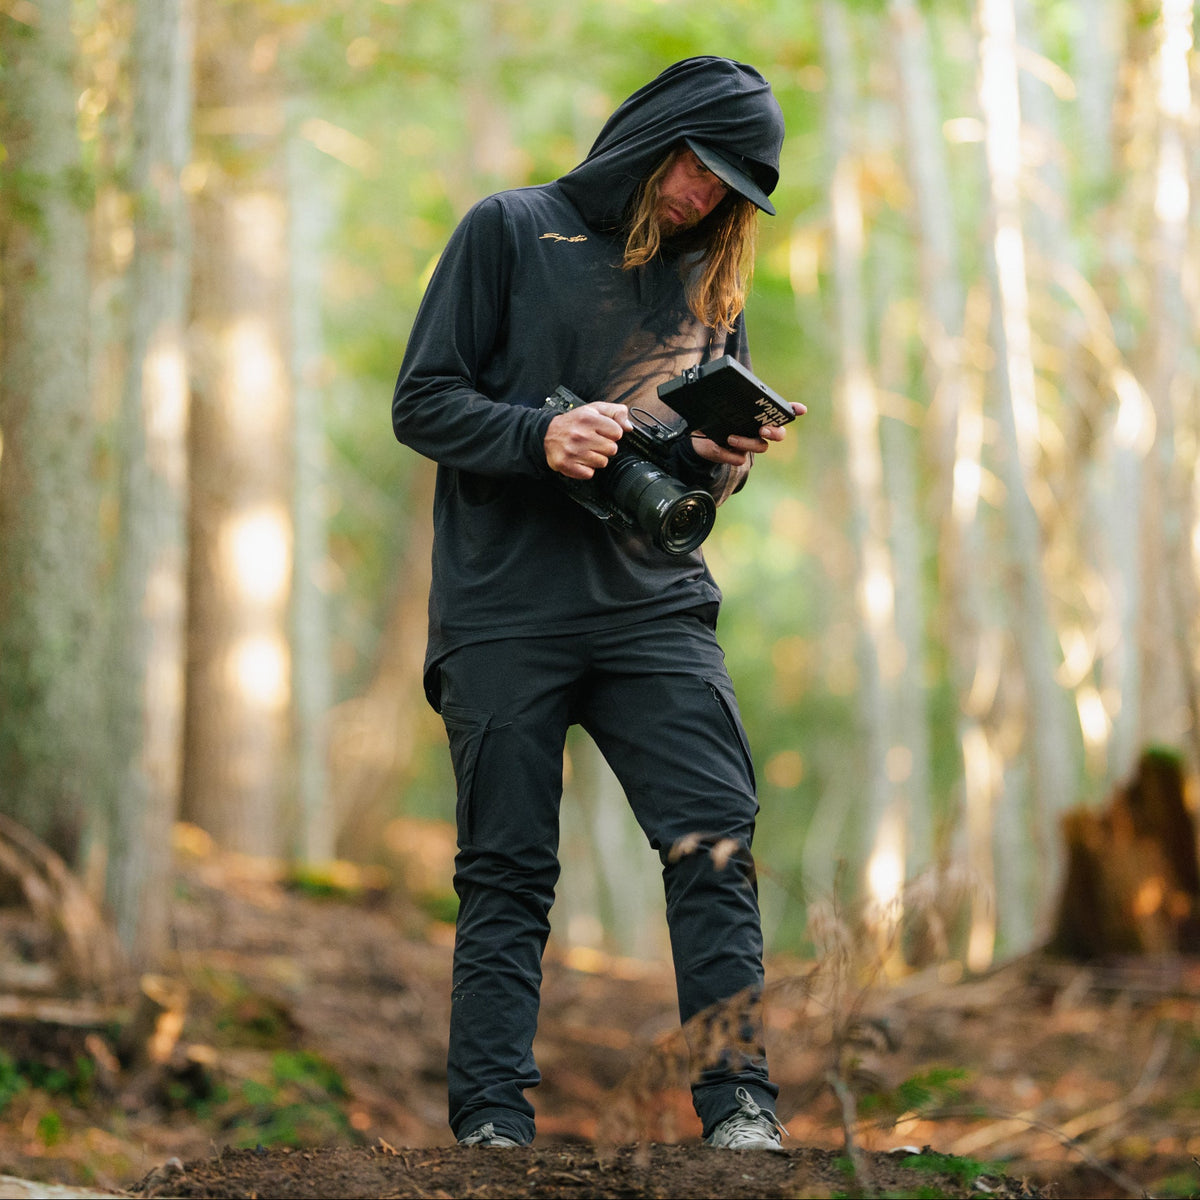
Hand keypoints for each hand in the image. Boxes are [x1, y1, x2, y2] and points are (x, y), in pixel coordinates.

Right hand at [545, 402, 632, 479]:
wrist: (547, 434)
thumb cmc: (573, 422)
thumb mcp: (595, 409)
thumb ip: (616, 412)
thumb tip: (628, 426)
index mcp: (588, 418)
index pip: (617, 432)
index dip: (613, 433)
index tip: (604, 432)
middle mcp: (580, 435)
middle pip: (612, 449)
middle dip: (605, 447)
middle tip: (594, 442)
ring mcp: (573, 451)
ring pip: (602, 462)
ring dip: (596, 458)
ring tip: (586, 450)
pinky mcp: (567, 465)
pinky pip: (589, 473)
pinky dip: (586, 469)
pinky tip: (580, 459)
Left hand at [689, 401, 806, 465]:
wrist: (694, 436)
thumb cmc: (711, 416)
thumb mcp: (716, 403)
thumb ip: (724, 396)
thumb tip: (726, 384)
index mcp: (758, 415)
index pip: (781, 411)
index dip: (793, 410)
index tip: (801, 409)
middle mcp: (758, 431)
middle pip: (779, 434)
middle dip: (775, 432)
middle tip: (762, 429)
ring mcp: (749, 445)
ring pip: (761, 447)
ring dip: (747, 442)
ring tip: (731, 438)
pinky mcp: (736, 456)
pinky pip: (739, 459)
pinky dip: (728, 453)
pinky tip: (719, 446)